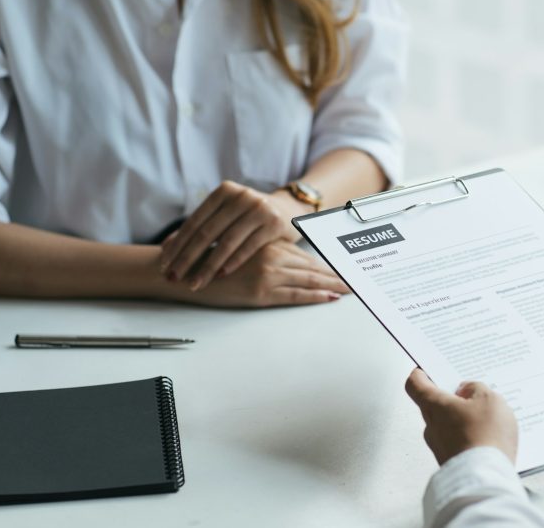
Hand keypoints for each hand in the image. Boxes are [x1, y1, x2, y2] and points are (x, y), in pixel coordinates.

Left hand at [159, 181, 308, 290]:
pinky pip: (249, 246)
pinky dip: (233, 262)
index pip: (194, 221)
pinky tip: (221, 275)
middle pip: (207, 232)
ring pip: (227, 241)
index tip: (164, 265)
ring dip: (208, 265)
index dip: (178, 244)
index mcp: (223, 192)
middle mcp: (240, 196)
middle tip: (174, 278)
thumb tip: (166, 248)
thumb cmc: (248, 217)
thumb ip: (201, 227)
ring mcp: (259, 208)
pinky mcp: (274, 223)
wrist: (289, 210)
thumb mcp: (226, 215)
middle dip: (187, 258)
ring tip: (195, 283)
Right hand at [164, 241, 348, 307]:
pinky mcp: (261, 291)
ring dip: (332, 286)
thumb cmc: (212, 265)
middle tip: (357, 282)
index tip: (345, 271)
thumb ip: (265, 255)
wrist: (186, 272)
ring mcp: (268, 273)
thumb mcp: (243, 254)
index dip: (327, 266)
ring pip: (309, 280)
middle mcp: (272, 256)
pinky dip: (315, 296)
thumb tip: (289, 266)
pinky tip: (330, 298)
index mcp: (269, 245)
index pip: (306, 257)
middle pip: (312, 268)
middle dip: (336, 276)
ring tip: (350, 291)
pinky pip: (295, 295)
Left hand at [404, 368, 517, 465]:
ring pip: (447, 426)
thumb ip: (476, 388)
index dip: (420, 373)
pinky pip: (458, 444)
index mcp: (434, 405)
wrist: (487, 479)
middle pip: (434, 405)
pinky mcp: (451, 463)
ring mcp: (440, 447)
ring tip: (487, 419)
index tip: (426, 369)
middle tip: (470, 392)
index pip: (415, 384)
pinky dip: (469, 439)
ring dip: (462, 420)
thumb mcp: (489, 399)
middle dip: (451, 398)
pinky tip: (489, 438)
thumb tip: (468, 389)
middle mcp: (431, 427)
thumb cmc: (485, 437)